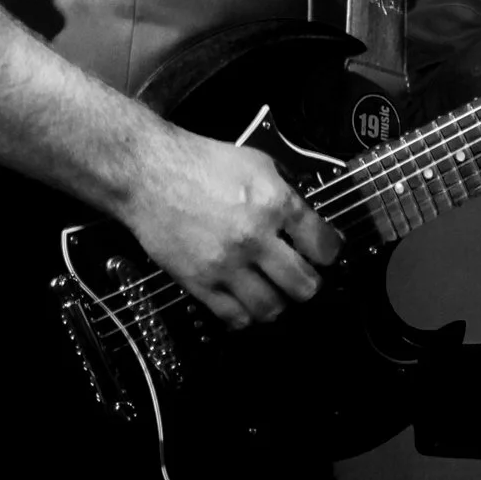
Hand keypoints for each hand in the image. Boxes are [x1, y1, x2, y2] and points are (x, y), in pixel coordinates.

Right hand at [122, 119, 340, 330]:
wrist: (150, 174)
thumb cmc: (202, 161)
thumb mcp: (256, 162)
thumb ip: (285, 190)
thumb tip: (306, 218)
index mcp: (274, 202)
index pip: (323, 245)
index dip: (330, 251)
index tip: (326, 252)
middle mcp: (254, 238)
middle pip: (304, 285)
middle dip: (310, 282)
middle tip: (304, 275)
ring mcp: (227, 265)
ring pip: (272, 308)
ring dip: (279, 302)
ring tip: (274, 289)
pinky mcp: (200, 283)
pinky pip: (235, 317)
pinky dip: (247, 314)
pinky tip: (246, 299)